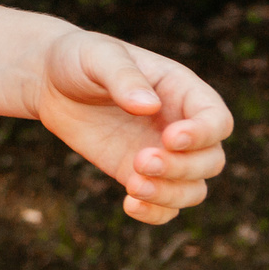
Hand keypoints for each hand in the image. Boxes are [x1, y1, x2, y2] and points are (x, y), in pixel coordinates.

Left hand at [29, 30, 232, 224]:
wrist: (51, 82)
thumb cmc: (80, 60)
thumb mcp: (98, 56)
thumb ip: (123, 76)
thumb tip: (148, 106)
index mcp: (183, 91)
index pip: (216, 120)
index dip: (203, 134)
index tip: (170, 138)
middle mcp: (182, 127)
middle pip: (211, 161)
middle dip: (182, 168)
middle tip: (141, 161)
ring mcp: (164, 155)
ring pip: (193, 189)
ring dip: (170, 194)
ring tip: (133, 186)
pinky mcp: (139, 175)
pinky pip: (164, 205)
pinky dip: (155, 213)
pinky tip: (130, 205)